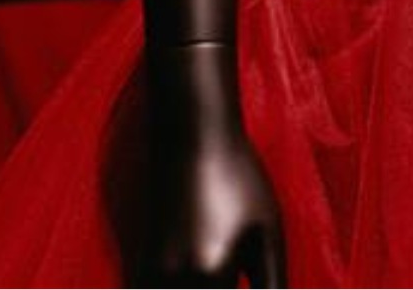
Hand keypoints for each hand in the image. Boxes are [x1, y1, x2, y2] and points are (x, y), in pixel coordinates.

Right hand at [142, 44, 284, 286]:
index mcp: (211, 275)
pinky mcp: (140, 268)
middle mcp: (173, 281)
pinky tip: (201, 285)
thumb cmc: (239, 180)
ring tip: (227, 287)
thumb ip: (272, 283)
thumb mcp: (267, 232)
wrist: (191, 139)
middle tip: (239, 289)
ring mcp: (150, 276)